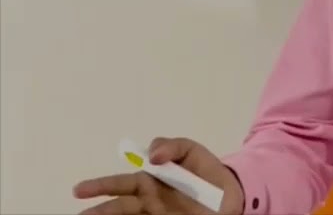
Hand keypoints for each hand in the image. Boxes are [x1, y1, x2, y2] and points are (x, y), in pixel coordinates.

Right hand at [73, 137, 244, 214]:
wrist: (231, 192)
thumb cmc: (205, 170)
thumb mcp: (190, 150)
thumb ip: (171, 146)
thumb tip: (152, 155)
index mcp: (149, 181)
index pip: (121, 185)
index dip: (100, 187)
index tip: (80, 190)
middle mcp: (148, 201)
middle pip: (119, 208)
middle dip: (98, 212)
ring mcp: (157, 214)